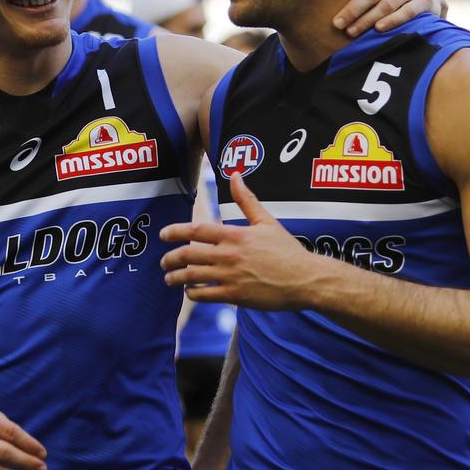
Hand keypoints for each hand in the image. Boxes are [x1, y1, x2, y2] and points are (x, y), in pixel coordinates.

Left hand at [160, 175, 325, 309]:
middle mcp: (229, 255)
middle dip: (170, 259)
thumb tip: (236, 174)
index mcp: (235, 235)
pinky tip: (190, 291)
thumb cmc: (287, 250)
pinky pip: (205, 295)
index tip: (163, 235)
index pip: (196, 230)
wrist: (305, 279)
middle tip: (163, 262)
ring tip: (169, 279)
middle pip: (188, 254)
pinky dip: (193, 293)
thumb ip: (247, 199)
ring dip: (176, 278)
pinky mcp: (235, 295)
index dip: (175, 232)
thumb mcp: (267, 221)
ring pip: (192, 277)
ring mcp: (230, 276)